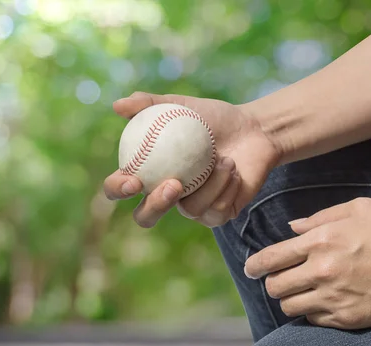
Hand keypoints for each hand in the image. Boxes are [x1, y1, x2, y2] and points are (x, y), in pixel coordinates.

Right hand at [104, 92, 279, 227]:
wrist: (253, 130)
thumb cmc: (214, 118)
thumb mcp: (181, 106)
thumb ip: (149, 104)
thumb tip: (117, 106)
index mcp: (149, 172)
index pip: (120, 187)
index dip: (118, 189)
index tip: (133, 179)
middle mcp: (167, 195)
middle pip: (145, 217)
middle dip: (154, 207)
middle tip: (173, 185)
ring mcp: (193, 208)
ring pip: (189, 209)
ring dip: (210, 183)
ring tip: (225, 159)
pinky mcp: (217, 215)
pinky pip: (216, 211)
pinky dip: (227, 186)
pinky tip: (235, 171)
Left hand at [244, 198, 370, 329]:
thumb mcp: (358, 209)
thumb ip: (319, 217)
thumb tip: (292, 228)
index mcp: (321, 241)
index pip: (272, 258)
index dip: (255, 264)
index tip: (251, 268)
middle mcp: (322, 271)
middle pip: (275, 286)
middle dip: (273, 282)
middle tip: (282, 278)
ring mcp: (334, 298)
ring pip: (290, 307)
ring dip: (291, 299)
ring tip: (302, 292)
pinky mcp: (347, 318)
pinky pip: (313, 320)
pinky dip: (312, 312)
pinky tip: (324, 301)